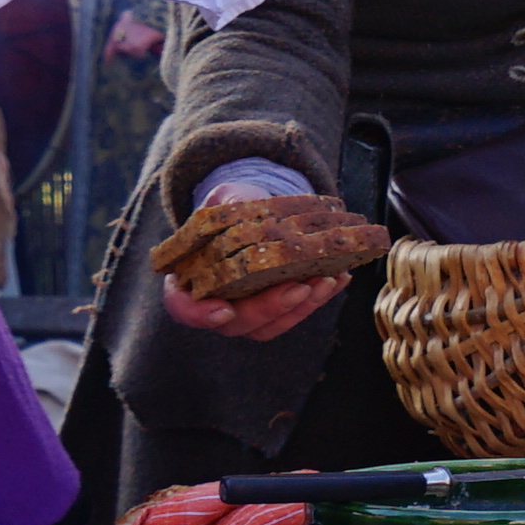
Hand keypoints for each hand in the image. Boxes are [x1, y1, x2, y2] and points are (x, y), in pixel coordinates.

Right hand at [160, 155, 354, 341]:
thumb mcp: (226, 199)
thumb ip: (227, 204)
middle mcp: (214, 305)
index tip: (224, 311)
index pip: (183, 306)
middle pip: (236, 322)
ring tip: (327, 279)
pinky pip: (294, 314)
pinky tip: (341, 277)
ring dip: (301, 307)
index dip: (199, 314)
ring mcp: (246, 313)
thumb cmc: (231, 210)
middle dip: (270, 308)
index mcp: (188, 280)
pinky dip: (318, 299)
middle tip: (298, 288)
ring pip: (270, 326)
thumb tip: (237, 206)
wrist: (255, 215)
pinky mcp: (276, 312)